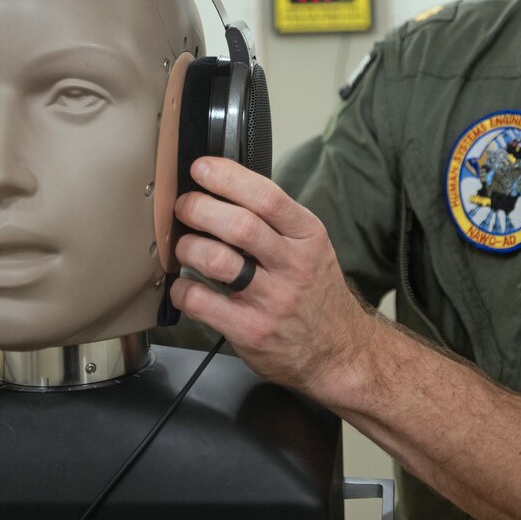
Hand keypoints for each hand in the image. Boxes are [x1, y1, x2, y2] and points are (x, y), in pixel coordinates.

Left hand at [169, 157, 379, 397]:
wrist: (339, 351)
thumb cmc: (316, 293)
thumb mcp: (311, 248)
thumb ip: (275, 221)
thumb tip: (223, 189)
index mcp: (309, 237)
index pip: (267, 198)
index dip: (228, 178)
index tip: (202, 168)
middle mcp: (294, 266)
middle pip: (239, 226)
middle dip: (199, 208)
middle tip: (184, 206)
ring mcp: (273, 301)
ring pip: (218, 261)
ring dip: (188, 247)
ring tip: (183, 245)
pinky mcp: (251, 331)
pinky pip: (202, 303)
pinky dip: (182, 289)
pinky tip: (184, 286)